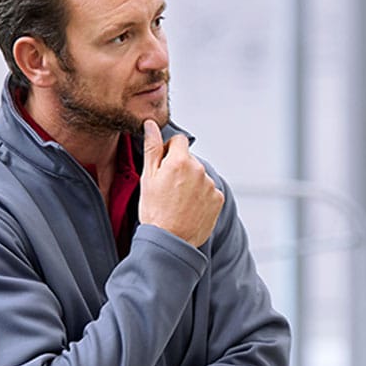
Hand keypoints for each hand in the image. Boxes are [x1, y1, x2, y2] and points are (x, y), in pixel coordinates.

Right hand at [139, 118, 223, 246]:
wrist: (170, 241)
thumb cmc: (154, 211)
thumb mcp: (148, 177)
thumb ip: (152, 148)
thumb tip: (151, 125)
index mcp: (180, 161)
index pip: (179, 141)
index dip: (169, 151)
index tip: (163, 166)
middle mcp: (200, 170)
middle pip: (189, 159)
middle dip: (180, 168)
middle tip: (168, 188)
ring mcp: (211, 185)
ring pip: (199, 175)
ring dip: (191, 182)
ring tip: (178, 201)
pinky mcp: (218, 199)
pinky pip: (209, 190)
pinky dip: (201, 196)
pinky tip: (189, 207)